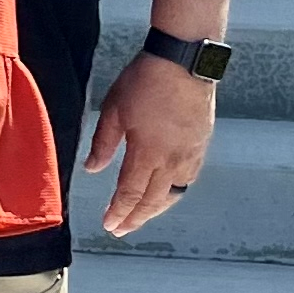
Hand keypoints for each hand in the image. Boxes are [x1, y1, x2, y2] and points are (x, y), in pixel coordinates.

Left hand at [86, 50, 214, 235]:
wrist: (184, 62)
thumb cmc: (145, 81)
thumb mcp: (114, 109)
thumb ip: (103, 143)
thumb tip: (92, 169)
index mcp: (147, 153)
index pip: (130, 193)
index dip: (119, 212)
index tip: (109, 225)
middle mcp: (172, 160)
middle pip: (153, 200)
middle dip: (135, 218)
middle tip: (121, 230)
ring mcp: (190, 154)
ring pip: (173, 193)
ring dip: (156, 209)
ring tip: (142, 216)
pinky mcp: (201, 145)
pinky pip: (188, 179)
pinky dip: (175, 191)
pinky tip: (167, 192)